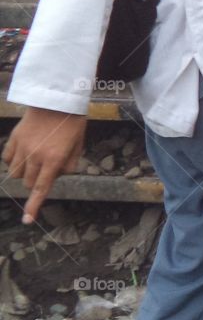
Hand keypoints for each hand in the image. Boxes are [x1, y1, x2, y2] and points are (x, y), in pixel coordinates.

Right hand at [3, 108, 86, 223]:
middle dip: (35, 182)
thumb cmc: (72, 122)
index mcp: (54, 159)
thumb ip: (69, 165)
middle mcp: (36, 156)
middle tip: (47, 168)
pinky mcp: (14, 138)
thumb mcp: (78, 145)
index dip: (34, 206)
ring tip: (34, 161)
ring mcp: (23, 147)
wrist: (57, 99)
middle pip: (27, 183)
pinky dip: (13, 161)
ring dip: (23, 173)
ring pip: (15, 173)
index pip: (41, 189)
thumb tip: (57, 176)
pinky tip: (23, 154)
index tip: (26, 220)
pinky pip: (7, 158)